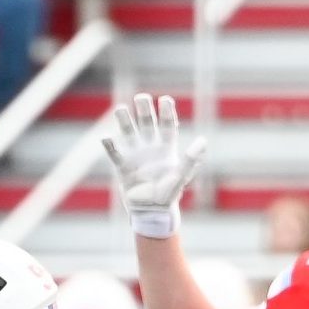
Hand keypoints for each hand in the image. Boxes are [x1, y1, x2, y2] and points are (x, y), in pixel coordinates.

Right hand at [101, 92, 205, 237]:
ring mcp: (135, 155)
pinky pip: (115, 154)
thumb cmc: (169, 194)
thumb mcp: (181, 176)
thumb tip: (202, 141)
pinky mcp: (122, 167)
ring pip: (129, 133)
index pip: (167, 125)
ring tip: (119, 109)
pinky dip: (110, 146)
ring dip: (124, 121)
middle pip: (147, 123)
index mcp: (166, 148)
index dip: (166, 112)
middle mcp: (150, 147)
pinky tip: (105, 137)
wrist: (152, 211)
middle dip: (144, 110)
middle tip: (141, 97)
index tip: (165, 99)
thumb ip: (191, 159)